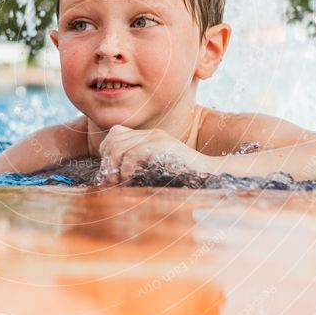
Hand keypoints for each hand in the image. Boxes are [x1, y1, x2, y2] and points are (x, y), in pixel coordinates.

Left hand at [97, 125, 213, 185]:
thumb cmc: (183, 177)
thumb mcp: (157, 169)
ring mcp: (157, 137)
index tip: (108, 171)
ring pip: (119, 145)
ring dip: (114, 166)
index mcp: (150, 136)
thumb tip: (112, 179)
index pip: (116, 133)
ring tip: (118, 181)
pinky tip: (130, 179)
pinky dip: (126, 169)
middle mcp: (152, 133)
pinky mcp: (161, 146)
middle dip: (107, 160)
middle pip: (114, 137)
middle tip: (110, 180)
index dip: (107, 151)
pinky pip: (133, 154)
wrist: (209, 173)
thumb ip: (138, 168)